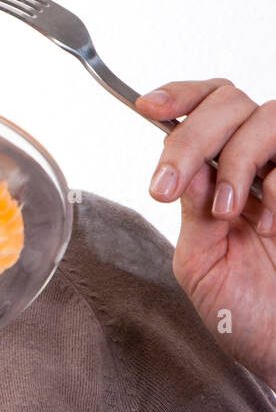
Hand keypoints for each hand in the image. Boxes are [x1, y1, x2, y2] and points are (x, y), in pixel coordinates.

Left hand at [135, 79, 275, 389]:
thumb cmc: (247, 316)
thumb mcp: (201, 262)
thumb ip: (193, 210)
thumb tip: (183, 165)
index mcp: (225, 175)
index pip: (206, 107)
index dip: (180, 96)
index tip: (148, 107)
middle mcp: (262, 166)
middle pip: (230, 101)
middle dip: (191, 137)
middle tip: (169, 185)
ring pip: (269, 116)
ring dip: (237, 158)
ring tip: (228, 211)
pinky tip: (269, 223)